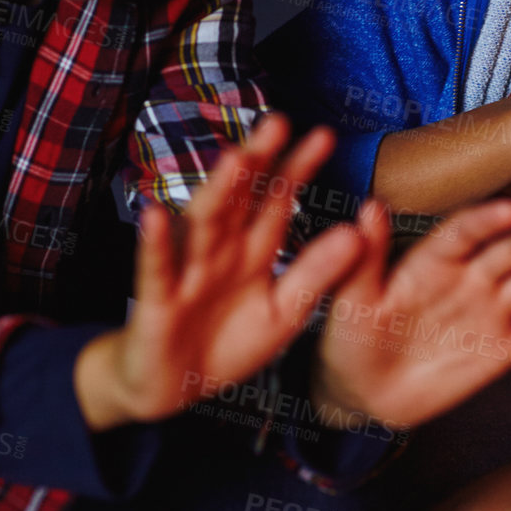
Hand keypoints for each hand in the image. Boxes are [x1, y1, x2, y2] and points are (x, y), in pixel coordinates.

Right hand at [75, 114, 362, 430]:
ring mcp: (187, 270)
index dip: (298, 169)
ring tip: (235, 159)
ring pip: (203, 224)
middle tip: (278, 123)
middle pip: (241, 199)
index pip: (277, 201)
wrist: (176, 387)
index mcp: (253, 251)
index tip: (325, 136)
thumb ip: (316, 274)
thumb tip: (356, 234)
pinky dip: (154, 244)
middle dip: (258, 162)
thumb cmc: (229, 343)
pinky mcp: (157, 300)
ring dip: (217, 192)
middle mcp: (220, 250)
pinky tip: (154, 214)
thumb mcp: (284, 312)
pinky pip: (156, 268)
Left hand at [309, 198, 510, 432]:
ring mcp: (491, 309)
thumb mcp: (352, 298)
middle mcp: (469, 278)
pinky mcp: (505, 346)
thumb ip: (368, 256)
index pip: (464, 234)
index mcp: (431, 262)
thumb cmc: (351, 338)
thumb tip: (369, 207)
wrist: (365, 392)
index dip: (487, 221)